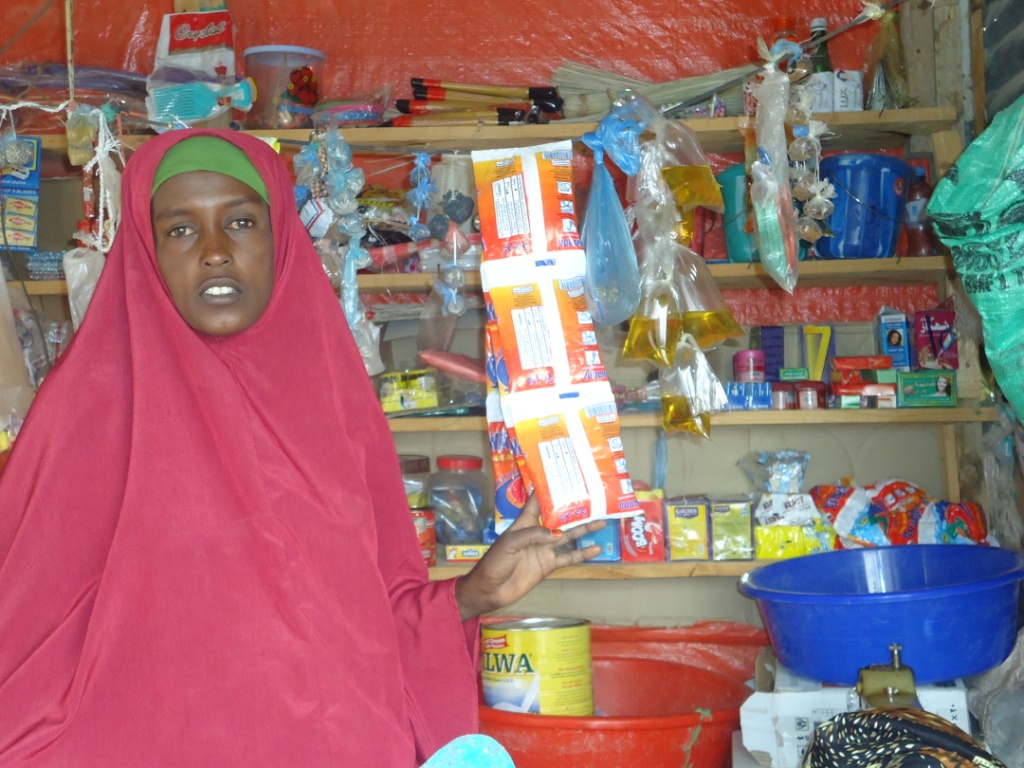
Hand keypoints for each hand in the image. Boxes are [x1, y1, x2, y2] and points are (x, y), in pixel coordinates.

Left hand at [454, 494, 607, 621]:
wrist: (490, 590)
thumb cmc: (495, 563)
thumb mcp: (510, 544)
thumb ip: (534, 536)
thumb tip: (558, 533)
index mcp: (524, 523)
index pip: (537, 502)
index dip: (549, 490)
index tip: (564, 478)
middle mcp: (537, 533)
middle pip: (559, 518)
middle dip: (574, 510)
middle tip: (594, 500)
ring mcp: (544, 549)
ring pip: (568, 536)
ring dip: (584, 529)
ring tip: (602, 521)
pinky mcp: (549, 565)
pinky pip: (568, 558)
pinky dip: (582, 554)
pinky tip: (596, 549)